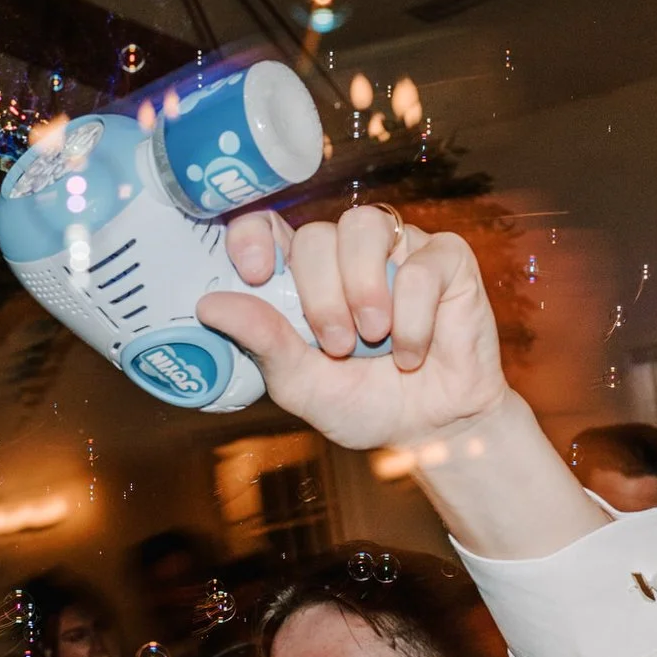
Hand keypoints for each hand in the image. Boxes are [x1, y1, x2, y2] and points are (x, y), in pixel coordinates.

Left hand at [199, 205, 512, 452]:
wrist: (430, 431)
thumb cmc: (364, 402)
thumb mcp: (301, 382)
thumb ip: (262, 340)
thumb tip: (210, 305)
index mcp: (304, 276)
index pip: (268, 226)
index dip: (254, 235)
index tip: (254, 272)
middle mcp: (348, 253)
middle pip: (317, 234)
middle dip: (321, 295)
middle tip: (336, 345)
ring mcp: (398, 250)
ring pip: (365, 227)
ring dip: (362, 289)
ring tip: (373, 339)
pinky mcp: (446, 260)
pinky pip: (420, 265)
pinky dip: (412, 316)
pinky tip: (410, 351)